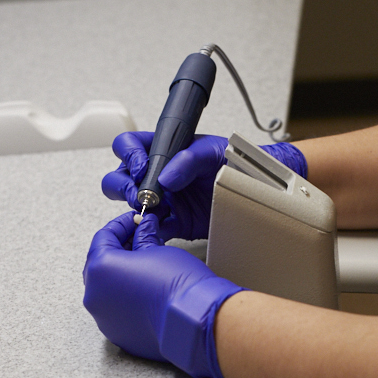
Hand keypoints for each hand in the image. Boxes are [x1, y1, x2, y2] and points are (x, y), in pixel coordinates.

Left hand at [83, 212, 245, 377]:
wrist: (195, 319)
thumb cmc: (178, 282)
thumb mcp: (158, 249)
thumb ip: (144, 237)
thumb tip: (144, 228)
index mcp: (100, 269)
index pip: (103, 237)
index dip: (122, 225)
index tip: (135, 220)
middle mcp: (94, 295)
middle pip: (101, 264)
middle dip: (120, 249)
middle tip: (140, 239)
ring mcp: (104, 318)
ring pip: (108, 289)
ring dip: (123, 275)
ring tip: (146, 266)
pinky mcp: (117, 333)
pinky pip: (117, 310)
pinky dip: (128, 298)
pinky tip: (147, 290)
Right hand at [102, 131, 308, 241]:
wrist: (257, 187)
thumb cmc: (236, 162)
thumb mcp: (213, 152)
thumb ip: (189, 159)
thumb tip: (166, 177)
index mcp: (165, 151)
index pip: (130, 146)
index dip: (129, 155)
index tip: (142, 167)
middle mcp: (159, 174)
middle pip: (121, 177)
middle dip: (124, 185)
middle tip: (142, 193)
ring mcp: (165, 199)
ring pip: (133, 204)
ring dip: (136, 207)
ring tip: (152, 210)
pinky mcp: (175, 222)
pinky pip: (152, 229)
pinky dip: (148, 231)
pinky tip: (155, 228)